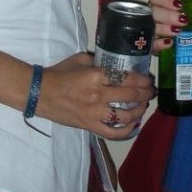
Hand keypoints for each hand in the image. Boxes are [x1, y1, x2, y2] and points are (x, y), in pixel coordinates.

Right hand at [38, 52, 154, 139]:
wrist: (39, 93)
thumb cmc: (59, 73)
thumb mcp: (80, 59)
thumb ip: (99, 60)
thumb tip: (115, 64)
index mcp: (96, 76)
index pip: (127, 78)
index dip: (143, 79)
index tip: (148, 79)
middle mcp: (98, 95)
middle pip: (131, 95)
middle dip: (146, 93)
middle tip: (151, 91)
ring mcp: (94, 113)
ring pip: (126, 115)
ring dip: (140, 110)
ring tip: (144, 105)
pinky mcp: (89, 126)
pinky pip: (113, 132)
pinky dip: (127, 130)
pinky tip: (134, 124)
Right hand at [148, 0, 191, 53]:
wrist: (183, 40)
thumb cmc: (186, 19)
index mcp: (161, 4)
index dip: (165, 0)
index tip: (180, 4)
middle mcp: (153, 15)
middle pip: (154, 12)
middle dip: (168, 16)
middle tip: (183, 20)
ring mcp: (150, 30)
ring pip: (151, 27)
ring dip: (164, 28)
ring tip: (178, 31)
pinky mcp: (152, 45)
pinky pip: (151, 44)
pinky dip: (159, 44)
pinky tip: (169, 43)